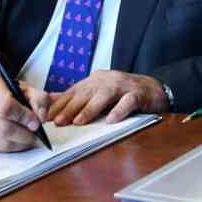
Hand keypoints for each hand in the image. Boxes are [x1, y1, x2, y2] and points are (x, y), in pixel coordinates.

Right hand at [0, 68, 50, 152]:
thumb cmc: (1, 90)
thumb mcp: (22, 86)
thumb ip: (38, 98)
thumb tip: (42, 118)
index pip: (5, 107)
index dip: (24, 117)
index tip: (36, 121)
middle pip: (4, 129)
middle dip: (25, 133)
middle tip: (34, 130)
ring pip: (1, 143)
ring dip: (20, 142)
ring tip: (25, 134)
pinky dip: (10, 146)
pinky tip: (13, 138)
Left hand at [47, 70, 167, 125]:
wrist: (154, 89)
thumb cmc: (124, 94)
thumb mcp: (100, 93)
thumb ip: (81, 99)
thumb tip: (54, 105)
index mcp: (95, 80)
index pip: (73, 92)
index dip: (60, 104)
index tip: (46, 116)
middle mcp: (107, 80)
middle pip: (85, 94)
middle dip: (70, 108)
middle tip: (58, 122)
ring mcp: (123, 86)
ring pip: (104, 96)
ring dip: (90, 109)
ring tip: (78, 121)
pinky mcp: (138, 94)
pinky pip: (127, 102)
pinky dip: (119, 111)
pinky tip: (111, 121)